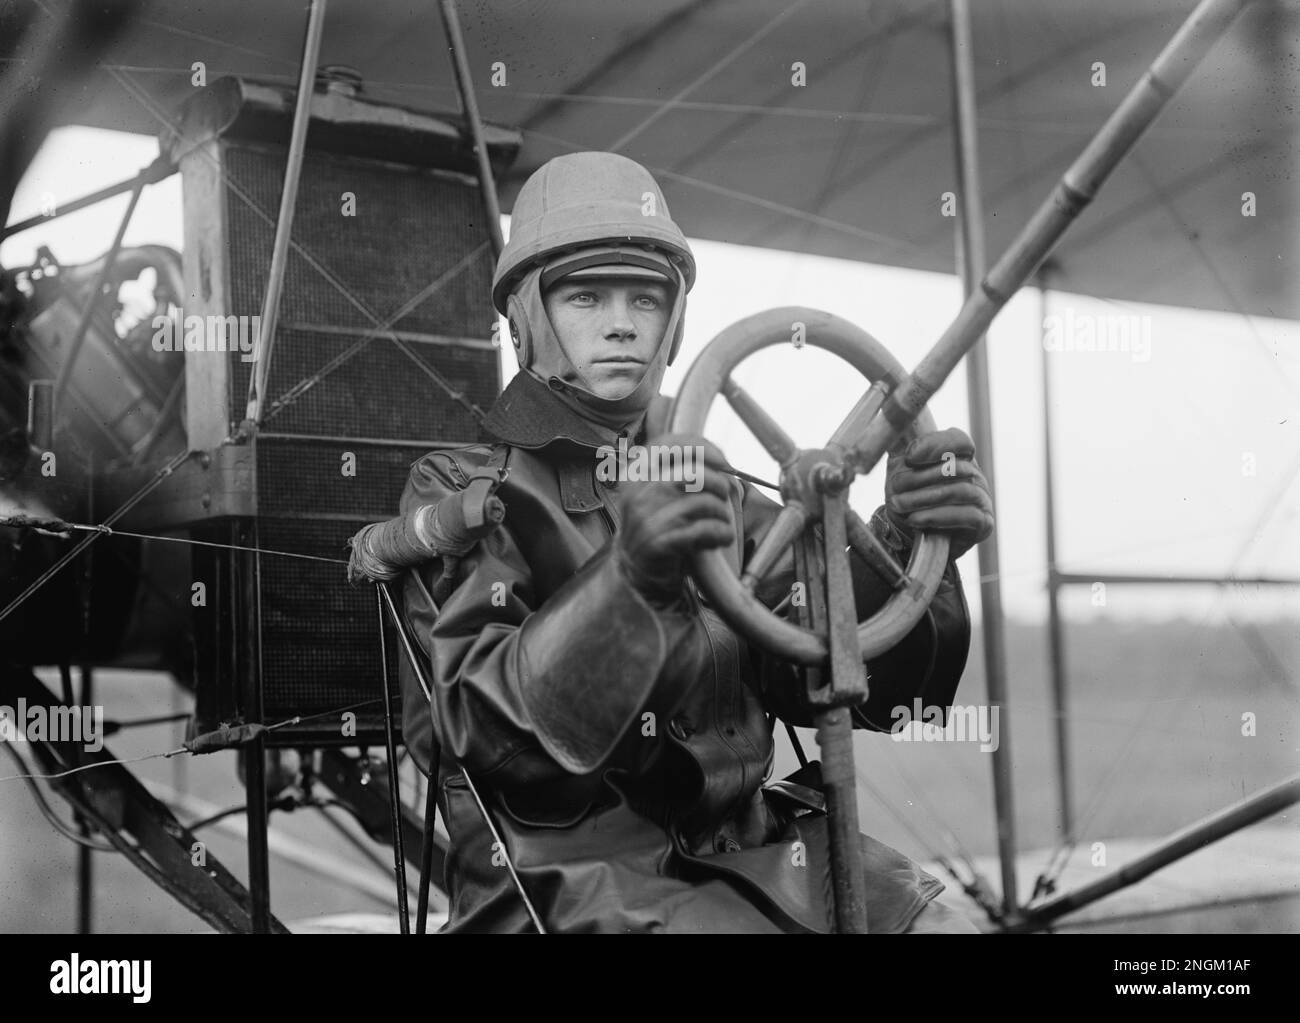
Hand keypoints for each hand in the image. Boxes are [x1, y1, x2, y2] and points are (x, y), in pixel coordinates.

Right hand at [612, 432, 734, 604]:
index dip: (702, 448)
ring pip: (699, 503)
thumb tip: (723, 464)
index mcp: (636, 473)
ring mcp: (645, 520)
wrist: (637, 568)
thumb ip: (682, 471)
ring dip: (720, 511)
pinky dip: (720, 532)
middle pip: (689, 474)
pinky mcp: (658, 544)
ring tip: (723, 521)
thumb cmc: (659, 524)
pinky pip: (701, 531)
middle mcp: (636, 494)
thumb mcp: (660, 492)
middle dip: (717, 482)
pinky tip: (721, 537)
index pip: (668, 445)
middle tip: (724, 494)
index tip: (723, 462)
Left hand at [884, 427, 993, 560]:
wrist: (914, 538)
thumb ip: (898, 444)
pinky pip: (967, 515)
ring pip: (960, 490)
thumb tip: (888, 410)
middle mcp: (975, 475)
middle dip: (919, 479)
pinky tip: (916, 519)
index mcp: (958, 457)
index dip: (936, 445)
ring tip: (900, 505)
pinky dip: (938, 516)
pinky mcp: (983, 523)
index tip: (909, 457)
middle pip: (954, 468)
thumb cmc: (909, 498)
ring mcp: (982, 499)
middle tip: (894, 489)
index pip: (959, 440)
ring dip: (924, 498)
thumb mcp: (899, 469)